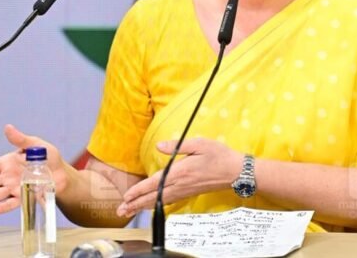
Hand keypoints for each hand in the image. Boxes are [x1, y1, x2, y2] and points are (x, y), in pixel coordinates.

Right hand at [0, 125, 69, 213]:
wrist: (63, 174)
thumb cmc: (50, 157)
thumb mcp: (36, 144)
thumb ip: (20, 139)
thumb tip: (8, 128)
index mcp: (8, 162)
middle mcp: (8, 176)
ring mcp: (14, 187)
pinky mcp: (24, 197)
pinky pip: (10, 203)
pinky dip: (1, 207)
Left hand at [116, 138, 241, 216]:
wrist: (235, 171)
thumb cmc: (218, 155)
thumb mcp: (199, 143)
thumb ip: (177, 145)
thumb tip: (159, 146)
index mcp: (180, 171)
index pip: (155, 183)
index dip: (139, 190)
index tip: (126, 196)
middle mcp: (180, 184)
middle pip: (154, 197)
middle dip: (136, 204)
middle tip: (121, 210)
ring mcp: (184, 191)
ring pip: (159, 201)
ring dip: (143, 206)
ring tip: (129, 211)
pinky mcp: (188, 193)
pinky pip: (168, 201)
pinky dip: (156, 205)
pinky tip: (150, 206)